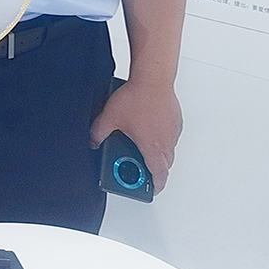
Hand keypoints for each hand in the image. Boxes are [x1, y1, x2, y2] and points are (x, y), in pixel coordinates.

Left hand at [89, 78, 181, 192]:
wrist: (153, 78)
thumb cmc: (137, 97)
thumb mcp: (110, 117)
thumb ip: (99, 132)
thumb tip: (93, 141)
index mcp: (152, 146)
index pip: (158, 174)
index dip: (155, 185)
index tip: (152, 190)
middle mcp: (166, 141)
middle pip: (164, 164)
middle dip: (155, 170)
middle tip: (142, 169)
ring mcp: (173, 130)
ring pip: (168, 150)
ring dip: (158, 153)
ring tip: (140, 147)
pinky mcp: (175, 120)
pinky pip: (170, 136)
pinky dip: (161, 138)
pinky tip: (147, 129)